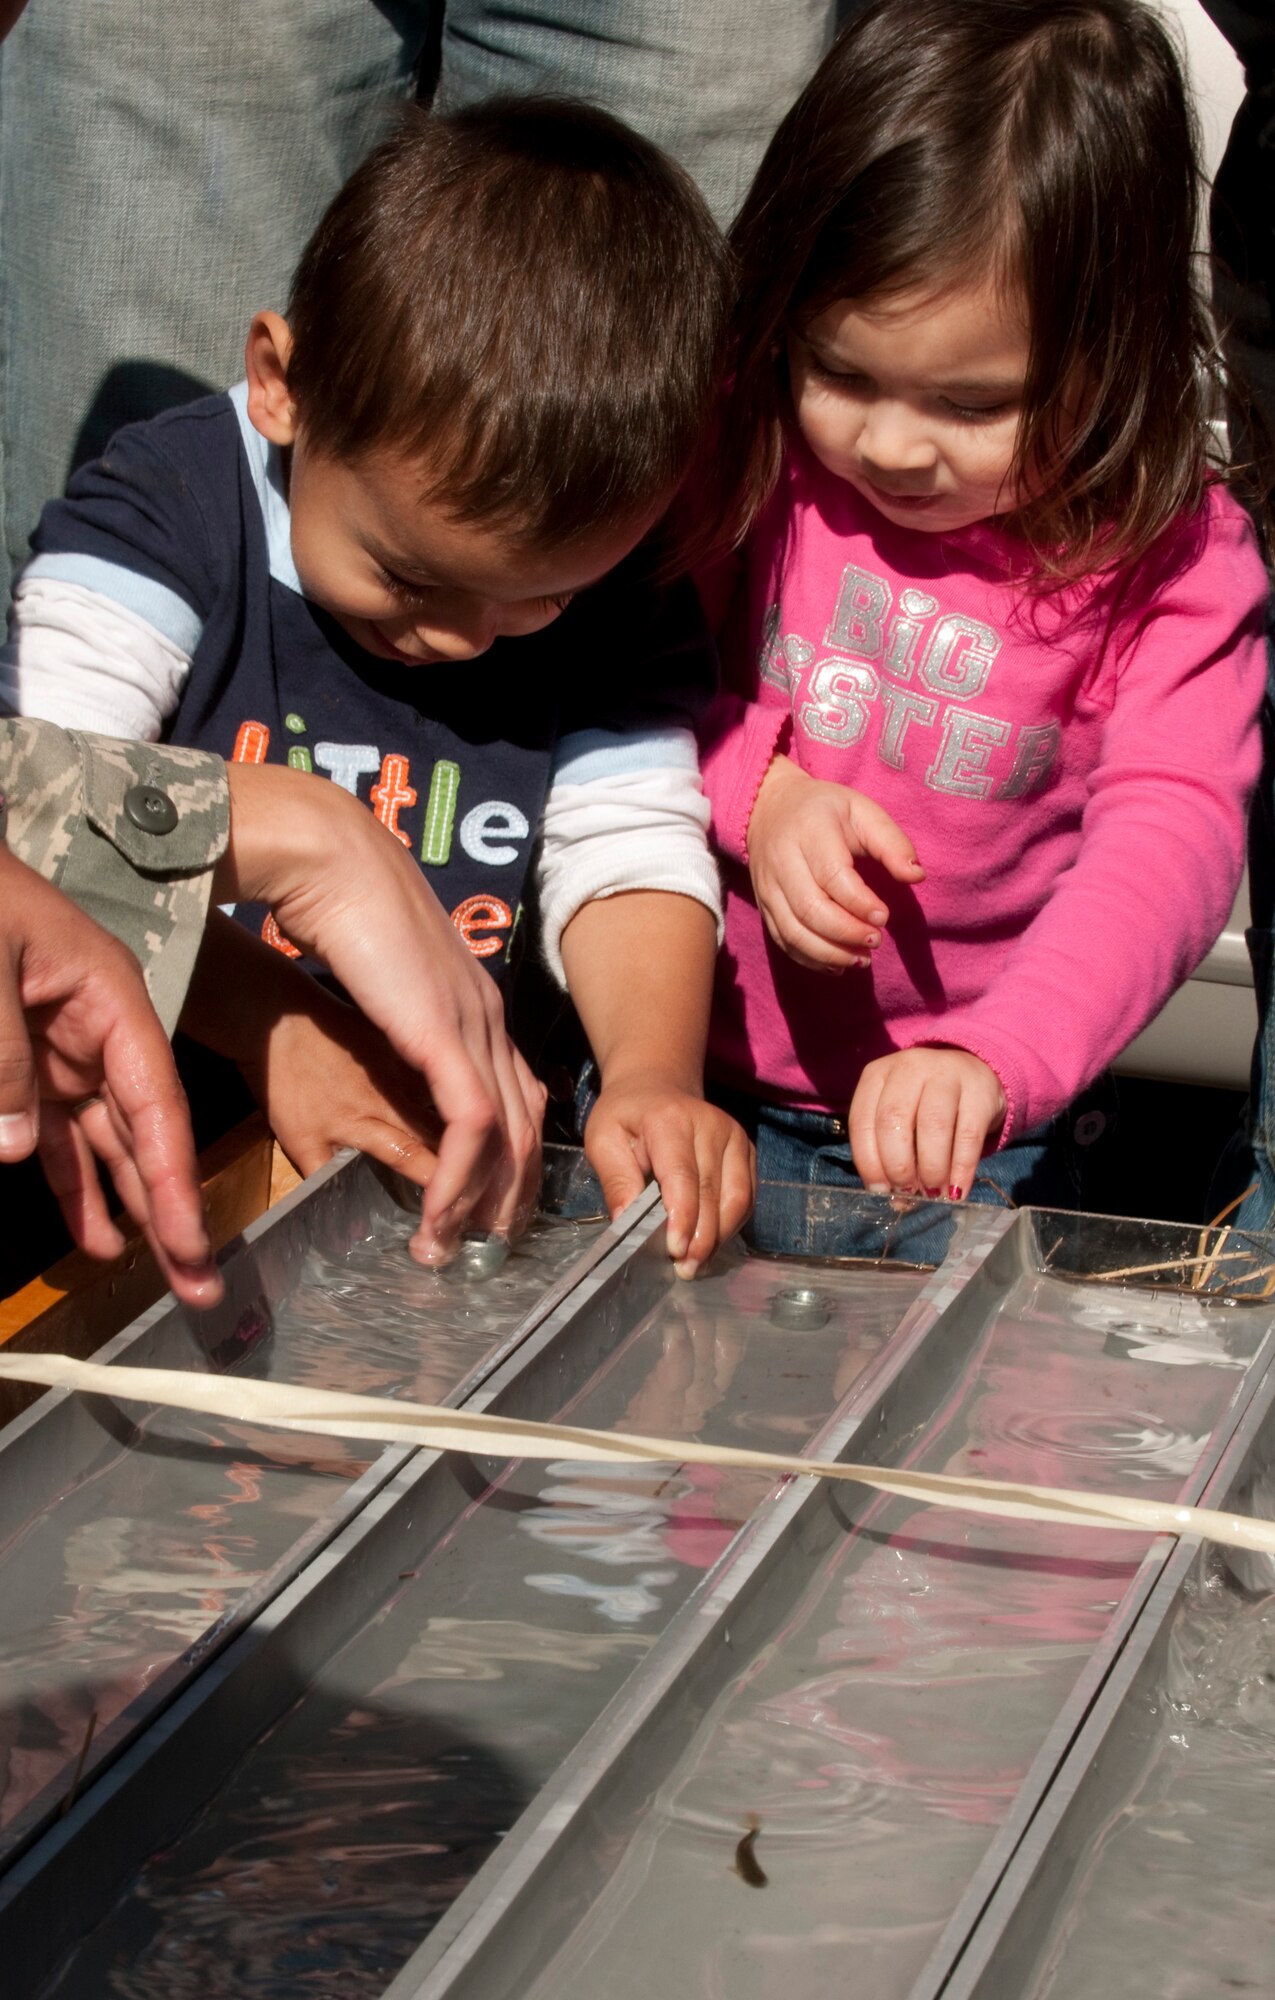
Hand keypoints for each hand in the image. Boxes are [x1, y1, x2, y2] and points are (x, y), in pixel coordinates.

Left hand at [0, 847, 220, 1305]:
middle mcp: (99, 1030)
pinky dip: (74, 1184)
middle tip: (199, 1285)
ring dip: (128, 1208)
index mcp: (110, 996)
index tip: (192, 1242)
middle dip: (171, 1211)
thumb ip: (4, 1056)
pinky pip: (57, 1136)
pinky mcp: (26, 1066)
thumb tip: (21, 1150)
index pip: (157, 1101)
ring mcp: (63, 1051)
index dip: (174, 1177)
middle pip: (147, 1133)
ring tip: (159, 1274)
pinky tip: (96, 1234)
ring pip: (106, 1144)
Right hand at [218, 764, 544, 1259]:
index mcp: (477, 1003)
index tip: (489, 1203)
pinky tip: (437, 1218)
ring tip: (453, 1251)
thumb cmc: (342, 906)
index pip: (518, 1093)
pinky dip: (457, 1182)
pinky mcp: (446, 1035)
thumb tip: (393, 1037)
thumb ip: (404, 1011)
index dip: (510, 1155)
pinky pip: (471, 1127)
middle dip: (508, 1195)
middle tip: (483, 1247)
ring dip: (481, 1203)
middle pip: (526, 1124)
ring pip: (506, 1136)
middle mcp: (490, 1017)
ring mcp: (475, 1025)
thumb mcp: (388, 975)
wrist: (330, 861)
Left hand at [583, 1073, 754, 1276]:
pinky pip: (747, 1195)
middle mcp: (711, 1126)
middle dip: (701, 1237)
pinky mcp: (746, 1149)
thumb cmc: (626, 1116)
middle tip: (684, 1269)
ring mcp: (734, 1137)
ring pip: (738, 1197)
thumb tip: (625, 1223)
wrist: (657, 1086)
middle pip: (713, 1192)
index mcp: (670, 1121)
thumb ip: (615, 1180)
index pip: (683, 1176)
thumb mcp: (603, 1139)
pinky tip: (712, 1241)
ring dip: (720, 1236)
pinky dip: (732, 1224)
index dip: (683, 1217)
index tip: (675, 1250)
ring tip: (697, 1263)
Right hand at [747, 754, 923, 970]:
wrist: (768, 809)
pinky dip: (810, 958)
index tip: (884, 917)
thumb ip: (892, 842)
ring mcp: (768, 886)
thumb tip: (917, 876)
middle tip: (876, 940)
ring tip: (862, 959)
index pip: (832, 875)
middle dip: (846, 933)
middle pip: (810, 908)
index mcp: (809, 831)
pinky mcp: (763, 905)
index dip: (860, 903)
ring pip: (793, 931)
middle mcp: (782, 860)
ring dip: (830, 953)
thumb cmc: (825, 811)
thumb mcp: (862, 811)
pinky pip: (782, 940)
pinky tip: (838, 963)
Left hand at [849, 1047, 1006, 1198]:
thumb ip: (890, 1150)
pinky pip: (968, 1135)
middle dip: (898, 1166)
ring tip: (933, 1193)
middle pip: (893, 1120)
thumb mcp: (901, 1114)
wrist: (975, 1072)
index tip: (881, 1190)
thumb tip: (896, 1199)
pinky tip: (956, 1190)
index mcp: (877, 1075)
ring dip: (930, 1169)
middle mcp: (909, 1067)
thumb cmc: (926, 1102)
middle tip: (908, 1192)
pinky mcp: (979, 1090)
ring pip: (932, 1125)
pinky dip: (961, 1169)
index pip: (863, 1121)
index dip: (869, 1162)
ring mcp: (946, 1073)